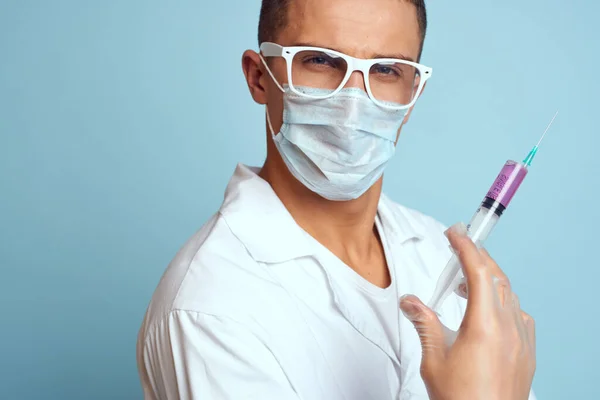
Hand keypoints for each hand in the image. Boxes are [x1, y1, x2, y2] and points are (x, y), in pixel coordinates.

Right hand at [399, 223, 535, 399]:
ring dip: (489, 280)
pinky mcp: (528, 352)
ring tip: (465, 282)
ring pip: (509, 295)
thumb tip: (411, 302)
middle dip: (478, 257)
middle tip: (460, 248)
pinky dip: (503, 302)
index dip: (466, 247)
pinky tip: (489, 311)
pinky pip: (519, 315)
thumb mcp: (434, 359)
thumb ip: (424, 323)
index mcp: (485, 326)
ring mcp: (522, 340)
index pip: (478, 272)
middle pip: (497, 278)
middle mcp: (509, 329)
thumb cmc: (462, 399)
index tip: (456, 233)